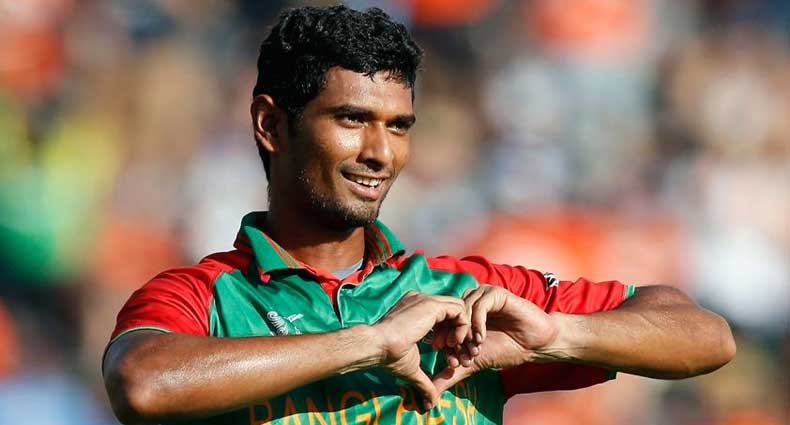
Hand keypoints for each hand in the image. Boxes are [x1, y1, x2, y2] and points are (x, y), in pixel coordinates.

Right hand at [372, 291, 475, 410]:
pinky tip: (453, 343)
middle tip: (459, 354)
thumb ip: (425, 381)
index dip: (450, 336)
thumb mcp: (412, 367)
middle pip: (453, 311)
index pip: (443, 317)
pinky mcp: (432, 304)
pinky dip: (462, 327)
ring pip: (459, 308)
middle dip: (460, 334)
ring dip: (463, 331)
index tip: (449, 356)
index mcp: (415, 310)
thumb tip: (429, 405)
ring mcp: (426, 300)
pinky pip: (459, 310)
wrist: (377, 346)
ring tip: (456, 350)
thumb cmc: (389, 356)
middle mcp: (421, 301)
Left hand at [432, 285, 558, 392]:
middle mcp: (468, 301)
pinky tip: (482, 339)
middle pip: (448, 316)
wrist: (534, 344)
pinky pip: (479, 305)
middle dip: (452, 340)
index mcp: (460, 314)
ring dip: (465, 333)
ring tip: (474, 350)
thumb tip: (431, 396)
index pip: (441, 324)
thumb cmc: (505, 349)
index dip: (444, 344)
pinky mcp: (495, 293)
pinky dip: (477, 324)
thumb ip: (452, 374)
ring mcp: (481, 295)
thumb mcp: (473, 364)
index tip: (453, 363)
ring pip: (462, 310)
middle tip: (462, 358)